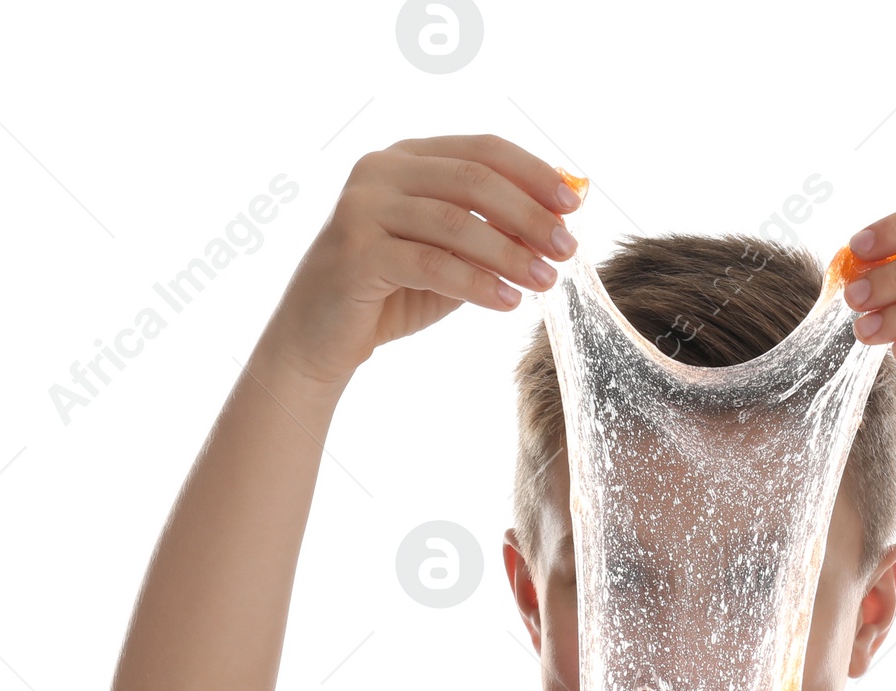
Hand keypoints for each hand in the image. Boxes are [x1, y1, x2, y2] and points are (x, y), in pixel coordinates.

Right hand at [255, 134, 583, 388]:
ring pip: (455, 223)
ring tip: (545, 281)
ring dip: (509, 253)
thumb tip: (558, 220)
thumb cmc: (391, 293)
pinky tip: (508, 303)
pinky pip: (431, 264)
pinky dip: (476, 283)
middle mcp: (380, 171)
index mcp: (407, 158)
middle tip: (567, 249)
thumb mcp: (451, 257)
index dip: (534, 172)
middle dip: (529, 214)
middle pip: (473, 180)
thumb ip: (491, 233)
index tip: (574, 204)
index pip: (482, 150)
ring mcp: (362, 208)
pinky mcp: (355, 253)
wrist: (321, 336)